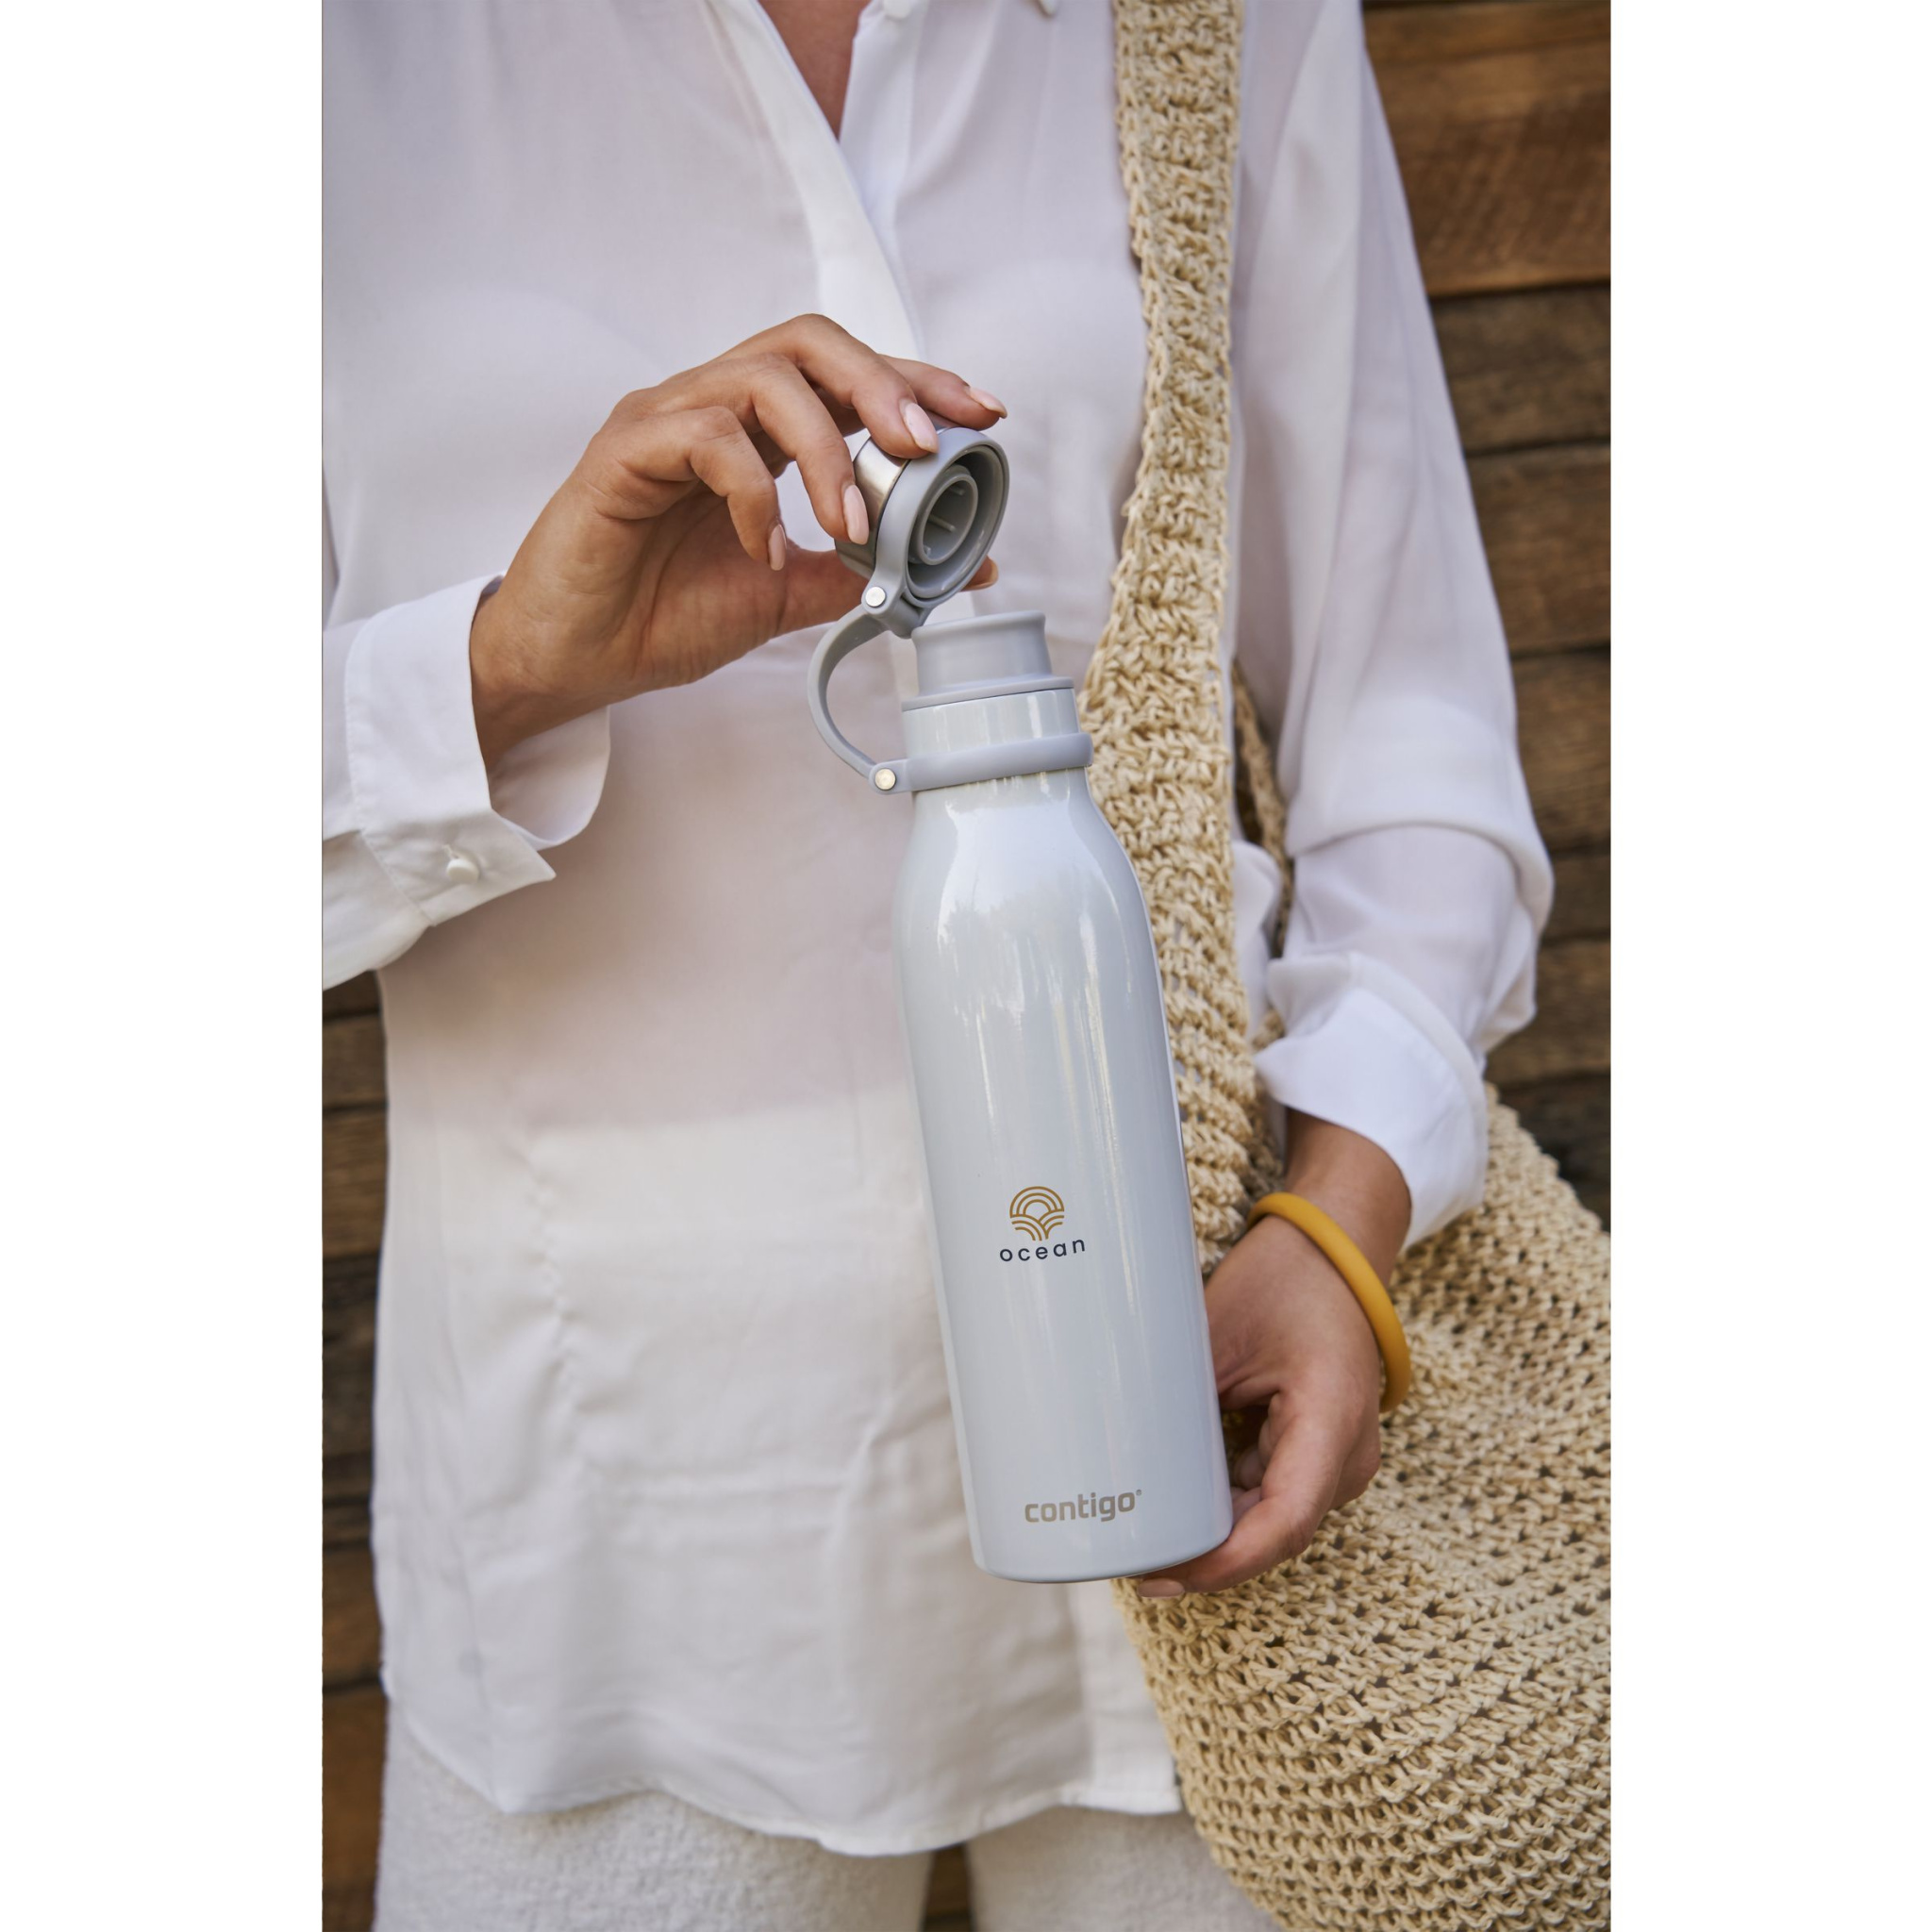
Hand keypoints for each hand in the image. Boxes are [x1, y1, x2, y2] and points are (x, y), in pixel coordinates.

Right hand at [467, 313, 1006, 768]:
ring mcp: (665, 419)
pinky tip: (766, 550)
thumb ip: (865, 571)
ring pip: (763, 379)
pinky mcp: (624, 449)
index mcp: (755, 431)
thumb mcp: (790, 595)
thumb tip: (963, 563)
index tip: (982, 413)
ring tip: (851, 528)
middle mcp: (712, 406)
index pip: (845, 374)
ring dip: (827, 453)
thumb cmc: (663, 616)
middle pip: (808, 342)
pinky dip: (756, 494)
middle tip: (925, 446)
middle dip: (881, 385)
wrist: (578, 660)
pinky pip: (706, 438)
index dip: (916, 380)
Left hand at [1137, 1116, 1410, 1597]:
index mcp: (1331, 1419)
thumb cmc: (1279, 1283)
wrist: (1333, 1253)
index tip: (1162, 1576)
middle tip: (1132, 1563)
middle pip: (1276, 1533)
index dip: (1223, 1563)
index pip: (1284, 1522)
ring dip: (1219, 1533)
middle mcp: (1348, 1455)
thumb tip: (1109, 1452)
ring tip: (1147, 1539)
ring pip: (1275, 1522)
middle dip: (1208, 1557)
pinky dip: (1232, 1507)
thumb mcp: (1214, 1335)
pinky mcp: (1323, 1455)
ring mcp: (1341, 1459)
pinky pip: (1276, 1497)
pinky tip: (1182, 1508)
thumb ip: (1178, 1399)